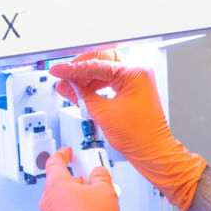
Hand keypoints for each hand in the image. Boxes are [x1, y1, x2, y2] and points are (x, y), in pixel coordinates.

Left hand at [39, 147, 122, 210]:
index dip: (62, 154)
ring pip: (60, 200)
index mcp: (56, 186)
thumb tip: (99, 173)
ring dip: (74, 197)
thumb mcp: (106, 191)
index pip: (54, 162)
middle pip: (58, 182)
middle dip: (75, 179)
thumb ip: (100, 176)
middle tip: (89, 179)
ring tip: (93, 200)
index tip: (67, 153)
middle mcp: (48, 202)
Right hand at [49, 50, 206, 210]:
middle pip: (102, 60)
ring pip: (106, 68)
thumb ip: (80, 95)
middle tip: (64, 76)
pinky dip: (97, 83)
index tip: (58, 71)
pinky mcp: (135, 88)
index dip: (72, 69)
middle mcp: (138, 72)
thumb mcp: (102, 113)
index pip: (96, 65)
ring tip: (71, 86)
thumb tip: (66, 86)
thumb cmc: (139, 136)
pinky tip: (85, 91)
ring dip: (88, 77)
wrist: (152, 150)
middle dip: (80, 69)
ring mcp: (138, 79)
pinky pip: (112, 78)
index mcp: (134, 73)